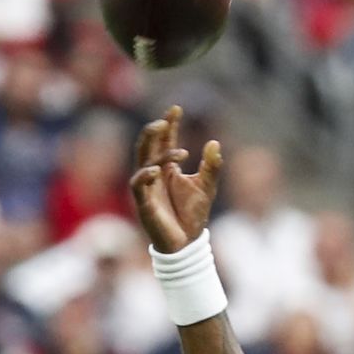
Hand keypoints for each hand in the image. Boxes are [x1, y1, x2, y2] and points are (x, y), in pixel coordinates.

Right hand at [131, 106, 222, 254]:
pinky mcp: (143, 202)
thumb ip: (211, 167)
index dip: (169, 124)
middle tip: (165, 120)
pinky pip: (138, 184)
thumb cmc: (193, 216)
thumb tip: (214, 142)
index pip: (165, 140)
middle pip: (148, 145)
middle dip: (155, 131)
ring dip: (154, 150)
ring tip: (173, 147)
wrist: (187, 244)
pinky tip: (157, 170)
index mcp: (167, 168)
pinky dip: (145, 175)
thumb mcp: (207, 188)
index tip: (176, 108)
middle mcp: (154, 173)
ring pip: (143, 161)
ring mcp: (147, 187)